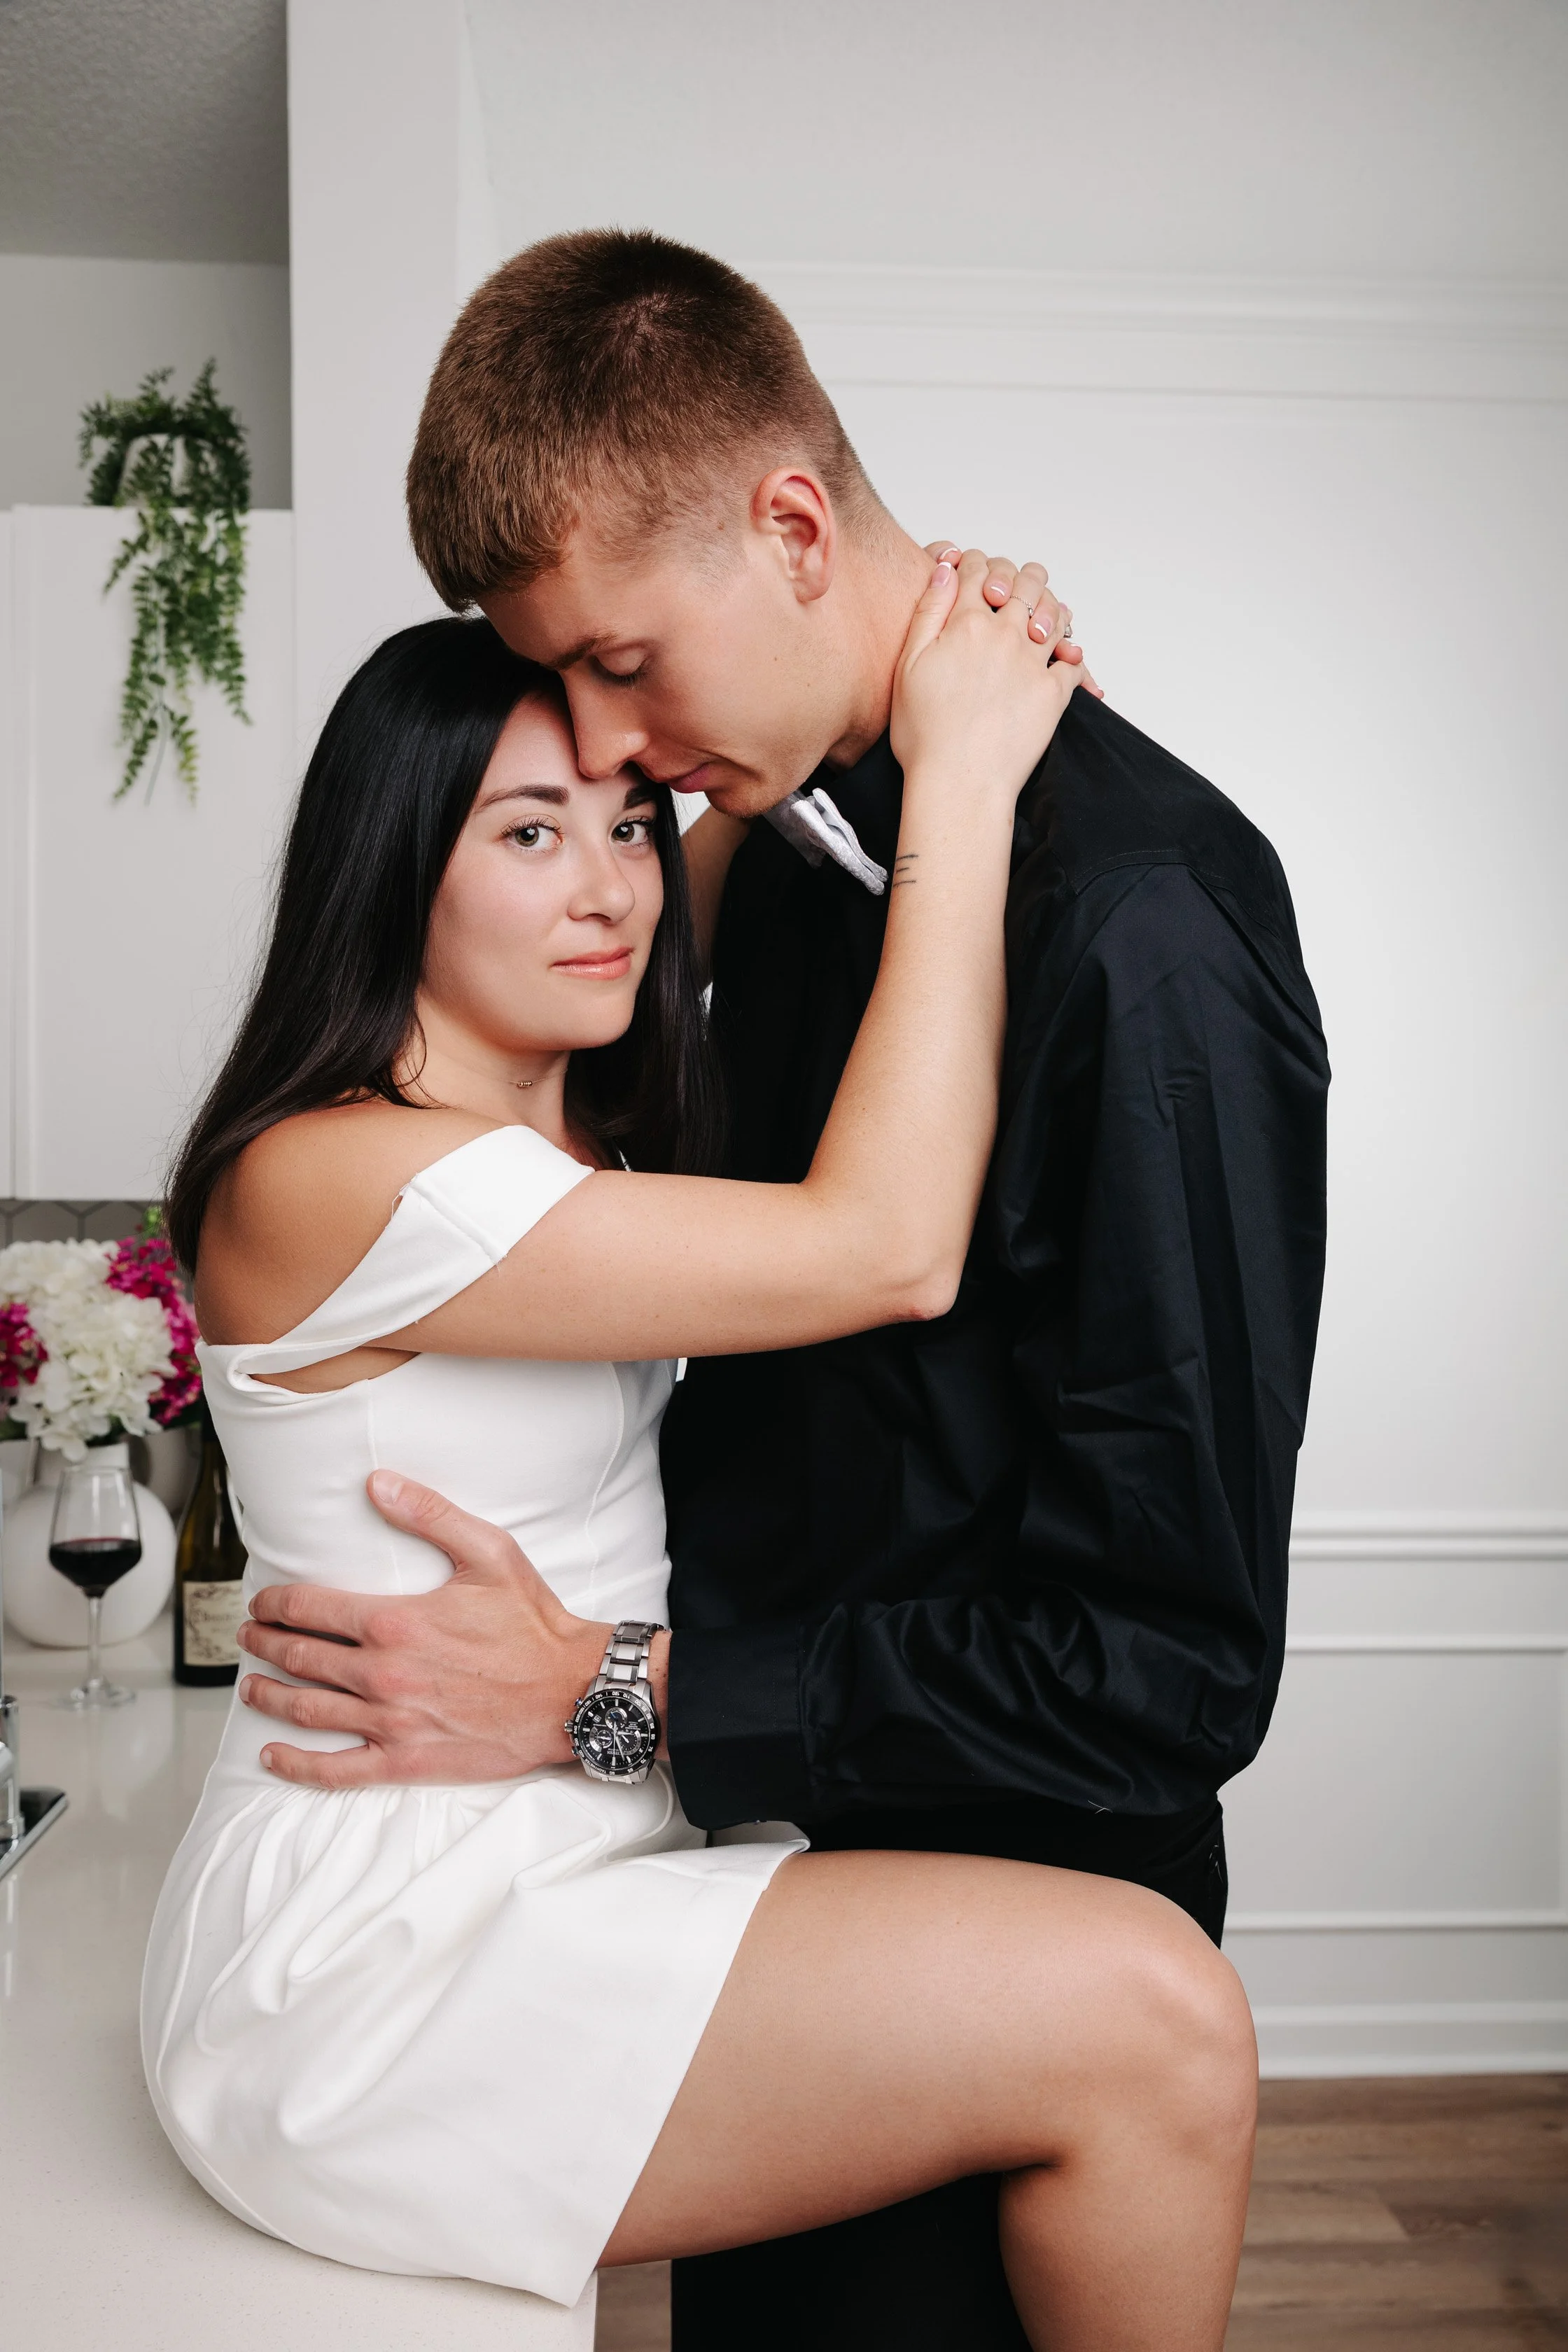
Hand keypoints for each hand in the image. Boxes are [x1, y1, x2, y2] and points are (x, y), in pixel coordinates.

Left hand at [235, 1470, 638, 1786]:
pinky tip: (274, 1756)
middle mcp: (384, 1674)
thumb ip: (429, 1514)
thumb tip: (377, 1482)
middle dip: (265, 1644)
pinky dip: (298, 1765)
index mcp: (396, 1621)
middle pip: (300, 1657)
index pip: (310, 1609)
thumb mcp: (489, 1551)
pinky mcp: (406, 1761)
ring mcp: (391, 1722)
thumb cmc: (533, 1622)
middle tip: (248, 1638)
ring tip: (251, 1687)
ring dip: (269, 1696)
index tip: (261, 1603)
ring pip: (308, 1710)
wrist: (571, 1691)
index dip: (275, 1604)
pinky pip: (337, 1770)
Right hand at [890, 546, 1084, 800]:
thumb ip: (928, 611)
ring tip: (1039, 618)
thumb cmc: (925, 735)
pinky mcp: (1055, 693)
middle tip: (1012, 589)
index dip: (974, 563)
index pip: (977, 569)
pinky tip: (1061, 656)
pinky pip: (1074, 660)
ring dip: (1049, 607)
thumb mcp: (907, 665)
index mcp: (966, 624)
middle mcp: (1005, 635)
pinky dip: (1071, 653)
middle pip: (1025, 582)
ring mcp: (1033, 663)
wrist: (958, 783)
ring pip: (1055, 613)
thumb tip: (946, 570)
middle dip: (1018, 578)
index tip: (972, 573)